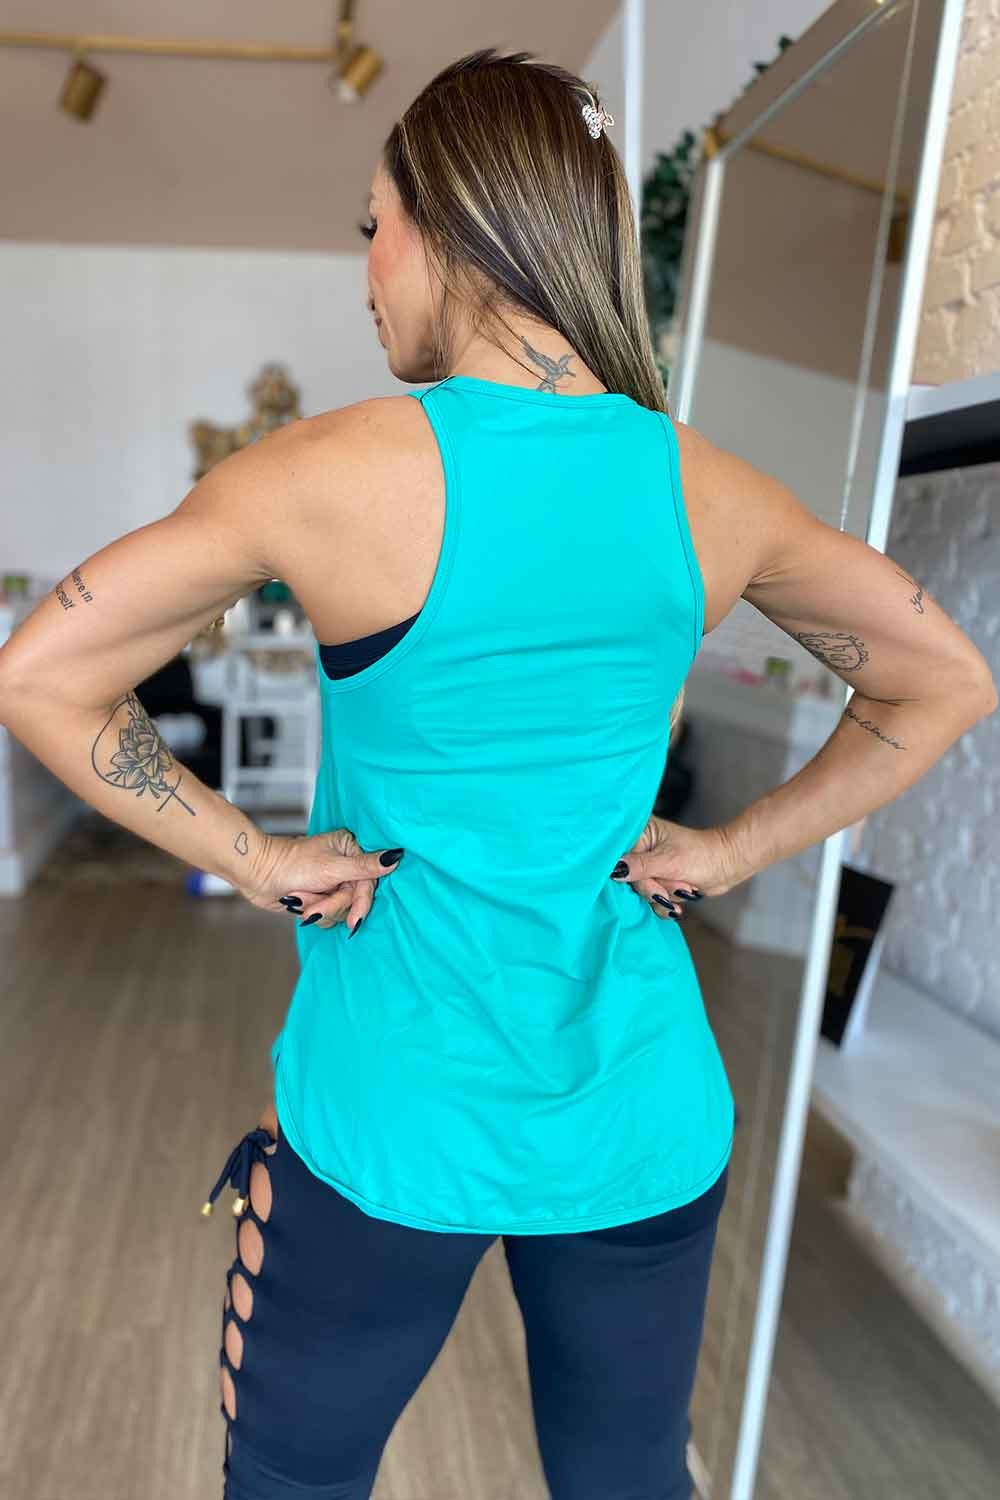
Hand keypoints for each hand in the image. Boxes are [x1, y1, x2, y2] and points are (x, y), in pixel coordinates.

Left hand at [241, 827, 403, 932]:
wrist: (256, 874)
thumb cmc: (291, 864)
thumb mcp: (333, 867)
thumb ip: (365, 867)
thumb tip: (396, 857)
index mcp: (350, 849)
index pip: (369, 882)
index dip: (361, 903)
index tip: (355, 921)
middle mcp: (344, 865)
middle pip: (354, 899)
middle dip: (331, 905)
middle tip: (312, 908)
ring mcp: (331, 883)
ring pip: (341, 910)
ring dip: (318, 908)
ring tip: (299, 899)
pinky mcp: (319, 897)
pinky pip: (327, 915)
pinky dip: (311, 911)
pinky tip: (297, 902)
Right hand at [611, 815, 746, 918]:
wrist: (728, 865)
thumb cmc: (702, 855)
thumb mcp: (669, 862)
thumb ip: (639, 867)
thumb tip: (613, 870)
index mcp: (641, 833)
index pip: (618, 856)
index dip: (627, 872)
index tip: (647, 879)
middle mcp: (642, 849)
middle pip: (629, 878)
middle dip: (653, 887)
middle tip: (672, 887)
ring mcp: (650, 866)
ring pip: (641, 891)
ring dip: (663, 896)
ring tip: (684, 888)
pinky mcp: (659, 881)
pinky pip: (652, 899)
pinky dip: (666, 904)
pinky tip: (680, 901)